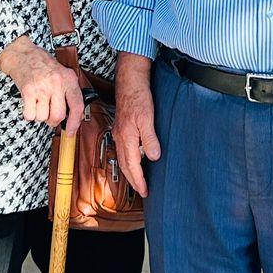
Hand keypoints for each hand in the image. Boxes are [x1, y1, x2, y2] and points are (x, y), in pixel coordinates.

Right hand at [0, 36, 84, 133]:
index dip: (75, 123)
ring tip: (38, 103)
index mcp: (69, 79)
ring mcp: (42, 87)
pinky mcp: (28, 91)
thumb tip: (76, 117)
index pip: (77, 105)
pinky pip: (30, 115)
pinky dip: (29, 113)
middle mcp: (57, 83)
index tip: (70, 132)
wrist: (23, 54)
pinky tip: (30, 103)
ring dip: (39, 115)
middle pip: (59, 116)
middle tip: (49, 114)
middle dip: (53, 120)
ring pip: (43, 117)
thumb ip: (71, 93)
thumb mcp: (63, 74)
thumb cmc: (43, 65)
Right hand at [112, 51, 159, 197]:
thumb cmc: (138, 96)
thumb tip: (153, 157)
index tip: (145, 191)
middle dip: (133, 181)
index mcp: (126, 137)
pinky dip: (128, 161)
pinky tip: (134, 160)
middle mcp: (120, 137)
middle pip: (125, 166)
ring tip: (138, 181)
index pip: (132, 166)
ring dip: (130, 172)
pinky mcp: (120, 128)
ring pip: (122, 159)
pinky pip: (123, 150)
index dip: (139, 180)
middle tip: (142, 191)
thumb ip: (150, 138)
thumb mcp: (148, 118)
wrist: (129, 81)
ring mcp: (119, 133)